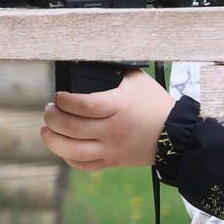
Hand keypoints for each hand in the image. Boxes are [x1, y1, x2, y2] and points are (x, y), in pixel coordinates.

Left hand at [40, 70, 173, 172]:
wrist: (177, 135)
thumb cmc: (155, 104)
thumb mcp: (137, 80)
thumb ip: (114, 70)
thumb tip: (90, 57)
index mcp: (119, 106)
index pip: (83, 105)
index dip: (64, 101)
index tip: (58, 95)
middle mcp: (113, 130)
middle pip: (72, 128)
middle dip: (52, 117)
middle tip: (49, 109)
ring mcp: (112, 149)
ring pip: (73, 151)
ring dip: (53, 140)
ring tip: (46, 129)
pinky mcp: (112, 162)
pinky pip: (84, 166)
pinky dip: (68, 158)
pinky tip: (62, 146)